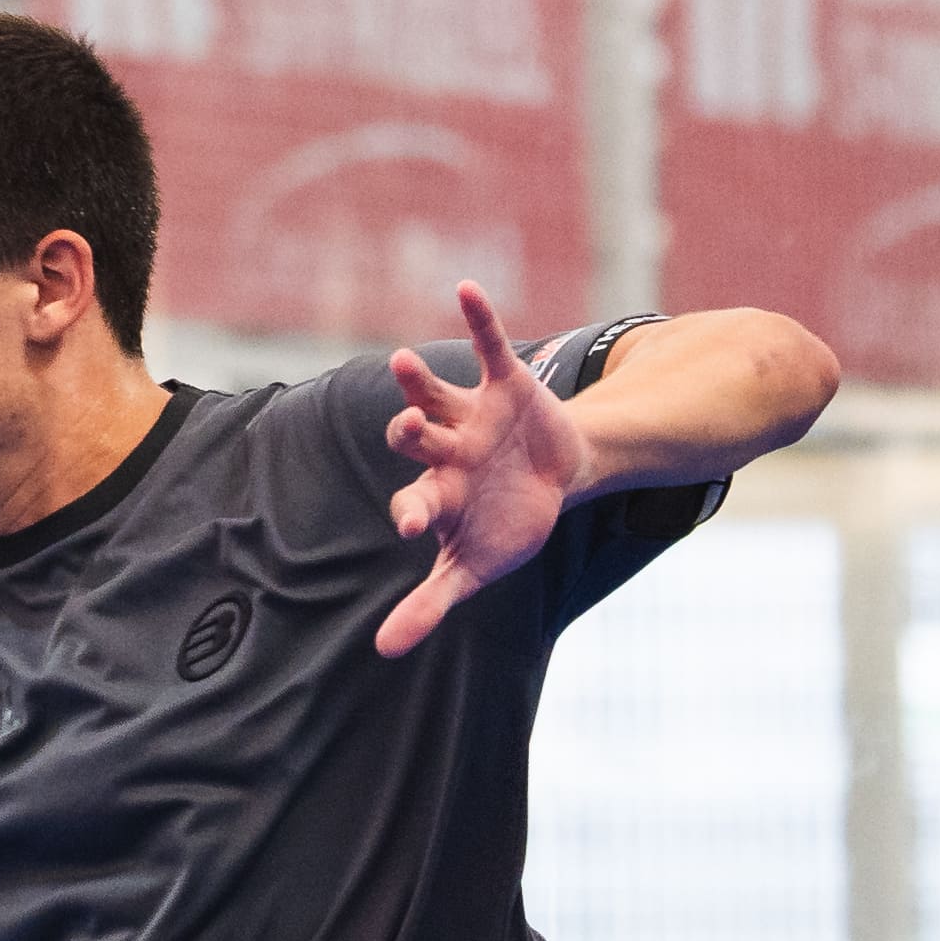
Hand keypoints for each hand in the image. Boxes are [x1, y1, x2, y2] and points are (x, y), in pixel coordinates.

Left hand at [377, 282, 582, 658]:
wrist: (556, 479)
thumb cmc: (504, 522)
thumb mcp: (473, 568)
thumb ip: (429, 604)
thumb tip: (383, 652)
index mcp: (436, 492)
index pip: (416, 500)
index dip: (412, 510)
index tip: (411, 525)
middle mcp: (444, 448)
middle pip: (417, 439)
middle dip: (410, 433)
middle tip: (406, 430)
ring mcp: (471, 414)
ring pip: (435, 394)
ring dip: (419, 381)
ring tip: (401, 361)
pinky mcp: (506, 383)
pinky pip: (487, 345)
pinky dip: (477, 317)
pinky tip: (463, 288)